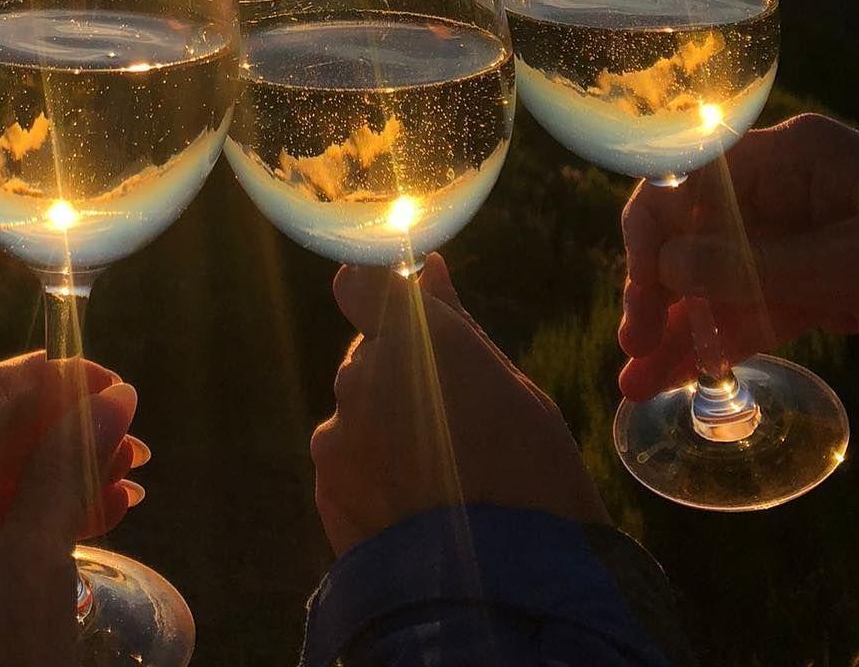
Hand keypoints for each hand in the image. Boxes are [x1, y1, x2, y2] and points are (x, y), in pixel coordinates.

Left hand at [311, 253, 606, 556]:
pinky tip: (416, 502)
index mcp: (412, 335)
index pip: (361, 280)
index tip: (405, 313)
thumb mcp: (512, 387)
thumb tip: (428, 270)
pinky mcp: (326, 487)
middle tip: (451, 418)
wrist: (510, 589)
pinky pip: (345, 460)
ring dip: (383, 425)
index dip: (380, 294)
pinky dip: (372, 471)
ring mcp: (337, 435)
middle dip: (396, 371)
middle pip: (366, 354)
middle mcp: (361, 375)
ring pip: (356, 409)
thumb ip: (454, 323)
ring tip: (439, 473)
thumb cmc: (532, 475)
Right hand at [619, 114, 858, 399]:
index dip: (653, 235)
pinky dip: (722, 341)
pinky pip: (754, 310)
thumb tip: (666, 268)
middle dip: (657, 291)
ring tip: (637, 384)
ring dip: (680, 328)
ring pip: (718, 281)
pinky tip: (687, 374)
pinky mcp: (821, 287)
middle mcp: (787, 191)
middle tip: (632, 353)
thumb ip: (759, 267)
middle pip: (696, 234)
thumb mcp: (858, 264)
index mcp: (794, 157)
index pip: (693, 181)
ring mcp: (802, 240)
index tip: (640, 299)